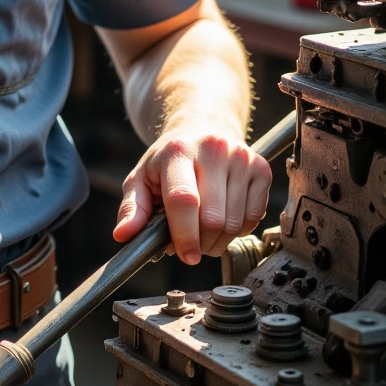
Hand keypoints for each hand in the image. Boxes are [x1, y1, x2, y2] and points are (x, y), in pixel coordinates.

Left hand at [112, 125, 271, 263]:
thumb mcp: (142, 177)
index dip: (184, 234)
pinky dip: (238, 230)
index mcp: (178, 151)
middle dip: (201, 243)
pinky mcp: (261, 169)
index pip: (184, 199)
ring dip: (219, 241)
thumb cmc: (169, 160)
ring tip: (204, 232)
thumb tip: (123, 235)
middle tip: (191, 245)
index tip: (186, 257)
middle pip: (213, 218)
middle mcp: (213, 149)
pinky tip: (224, 218)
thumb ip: (132, 207)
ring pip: (234, 223)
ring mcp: (241, 158)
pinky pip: (254, 218)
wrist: (203, 128)